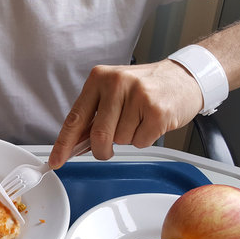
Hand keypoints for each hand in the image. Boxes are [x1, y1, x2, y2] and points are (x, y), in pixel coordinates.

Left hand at [48, 60, 202, 168]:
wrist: (184, 78)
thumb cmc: (146, 88)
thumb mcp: (113, 92)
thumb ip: (93, 116)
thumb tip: (73, 145)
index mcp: (99, 78)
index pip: (75, 117)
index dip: (63, 143)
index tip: (55, 160)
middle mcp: (116, 84)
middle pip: (98, 136)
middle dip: (102, 150)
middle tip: (110, 147)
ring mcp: (138, 96)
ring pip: (120, 140)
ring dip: (128, 138)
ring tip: (139, 119)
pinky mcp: (157, 111)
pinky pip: (140, 142)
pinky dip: (145, 139)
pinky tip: (151, 122)